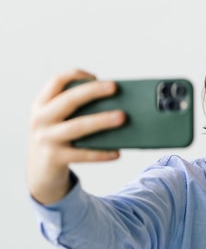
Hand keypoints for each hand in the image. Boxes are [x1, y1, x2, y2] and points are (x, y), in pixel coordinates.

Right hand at [27, 69, 125, 203]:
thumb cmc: (59, 141)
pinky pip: (82, 154)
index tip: (96, 77)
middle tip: (115, 87)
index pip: (56, 81)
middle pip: (68, 100)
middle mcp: (40, 119)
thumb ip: (77, 112)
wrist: (40, 173)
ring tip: (122, 117)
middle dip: (93, 91)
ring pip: (77, 126)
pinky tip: (117, 153)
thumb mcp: (60, 122)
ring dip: (101, 120)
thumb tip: (116, 106)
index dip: (76, 75)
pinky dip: (101, 154)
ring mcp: (46, 139)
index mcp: (42, 105)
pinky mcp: (55, 158)